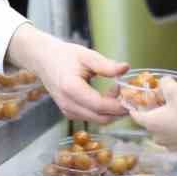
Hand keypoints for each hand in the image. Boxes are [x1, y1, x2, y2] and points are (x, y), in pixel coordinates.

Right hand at [6, 24, 127, 122]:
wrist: (44, 60)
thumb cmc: (64, 55)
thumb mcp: (87, 56)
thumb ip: (106, 65)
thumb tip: (125, 68)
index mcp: (71, 89)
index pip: (101, 105)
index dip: (119, 104)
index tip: (132, 96)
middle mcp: (68, 104)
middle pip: (101, 118)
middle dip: (118, 110)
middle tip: (129, 95)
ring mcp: (67, 111)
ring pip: (98, 120)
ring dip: (111, 110)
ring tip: (117, 91)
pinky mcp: (69, 113)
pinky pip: (91, 117)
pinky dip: (103, 110)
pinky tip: (107, 96)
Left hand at [129, 76, 176, 149]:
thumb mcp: (176, 92)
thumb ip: (166, 83)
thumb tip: (164, 81)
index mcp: (150, 122)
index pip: (135, 114)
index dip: (135, 105)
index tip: (137, 100)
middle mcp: (155, 135)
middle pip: (149, 120)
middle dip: (153, 109)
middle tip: (161, 99)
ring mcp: (167, 143)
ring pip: (160, 128)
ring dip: (164, 119)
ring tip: (173, 109)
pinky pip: (171, 135)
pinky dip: (173, 128)